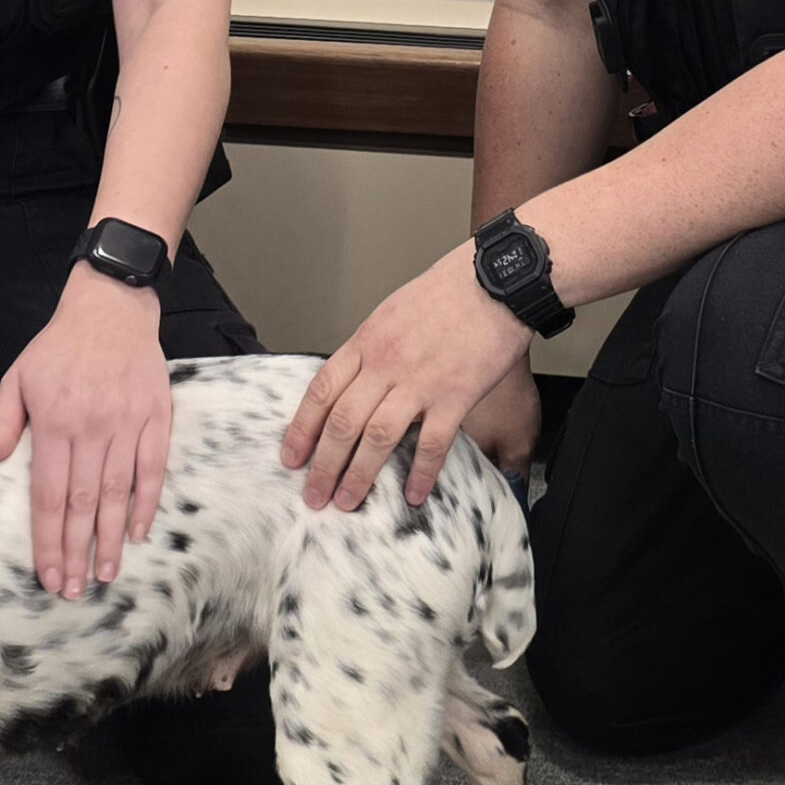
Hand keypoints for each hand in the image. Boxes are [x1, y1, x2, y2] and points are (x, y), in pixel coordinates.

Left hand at [0, 264, 171, 594]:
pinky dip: (147, 501)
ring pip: (119, 491)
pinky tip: (139, 531)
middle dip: (78, 551)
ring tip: (106, 572)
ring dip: (112, 537)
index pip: (50, 495)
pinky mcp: (156, 415)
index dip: (49, 539)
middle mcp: (92, 426)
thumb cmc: (59, 346)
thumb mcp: (18, 376)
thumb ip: (2, 421)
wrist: (111, 306)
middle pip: (84, 502)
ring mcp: (127, 422)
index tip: (49, 574)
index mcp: (54, 422)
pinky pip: (153, 466)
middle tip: (76, 590)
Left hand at [281, 244, 530, 511]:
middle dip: (323, 465)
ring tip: (348, 502)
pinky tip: (414, 495)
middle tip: (314, 495)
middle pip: (343, 422)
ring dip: (360, 476)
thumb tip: (356, 382)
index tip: (291, 457)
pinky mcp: (455, 395)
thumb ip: (372, 349)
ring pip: (378, 438)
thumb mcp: (392, 312)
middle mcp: (386, 364)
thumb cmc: (447, 292)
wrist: (493, 282)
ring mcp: (419, 382)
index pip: (322, 392)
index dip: (302, 429)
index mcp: (367, 342)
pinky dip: (421, 474)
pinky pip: (433, 444)